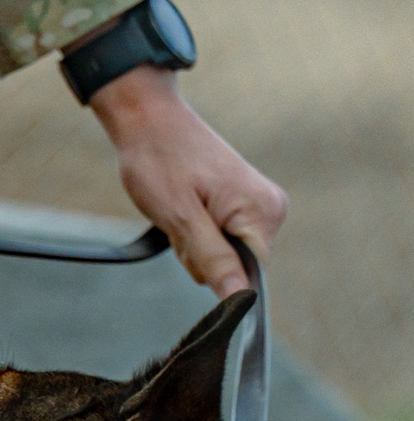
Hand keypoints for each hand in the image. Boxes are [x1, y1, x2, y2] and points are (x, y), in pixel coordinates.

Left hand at [88, 66, 287, 296]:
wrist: (149, 121)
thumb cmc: (160, 161)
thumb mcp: (181, 217)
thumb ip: (213, 260)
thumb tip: (240, 299)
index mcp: (263, 211)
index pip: (249, 277)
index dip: (216, 272)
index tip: (191, 242)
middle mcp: (270, 209)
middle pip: (235, 268)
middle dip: (200, 256)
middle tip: (181, 219)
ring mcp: (258, 206)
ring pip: (224, 258)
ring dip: (194, 244)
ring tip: (182, 208)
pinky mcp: (242, 205)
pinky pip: (219, 242)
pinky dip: (196, 234)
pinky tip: (187, 208)